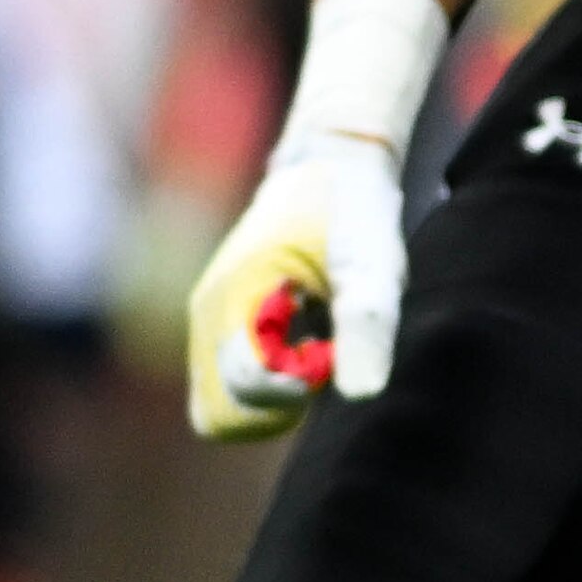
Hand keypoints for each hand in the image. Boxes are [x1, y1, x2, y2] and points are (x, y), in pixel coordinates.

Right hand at [186, 125, 410, 439]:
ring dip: (270, 400)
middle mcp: (208, 315)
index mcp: (236, 296)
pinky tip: (302, 346)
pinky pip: (226, 388)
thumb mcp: (374, 261)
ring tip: (313, 351)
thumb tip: (362, 396)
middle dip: (276, 407)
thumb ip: (366, 324)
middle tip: (320, 359)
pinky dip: (264, 388)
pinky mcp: (218, 327)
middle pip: (220, 417)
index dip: (292, 392)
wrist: (330, 165)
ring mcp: (207, 323)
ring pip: (219, 409)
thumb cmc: (354, 213)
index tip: (326, 355)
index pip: (243, 388)